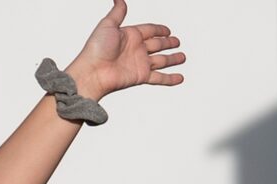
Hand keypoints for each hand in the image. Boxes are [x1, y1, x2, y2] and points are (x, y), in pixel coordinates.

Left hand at [68, 1, 184, 97]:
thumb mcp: (108, 24)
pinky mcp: (142, 76)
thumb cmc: (96, 48)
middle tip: (177, 41)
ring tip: (182, 57)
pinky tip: (179, 78)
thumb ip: (117, 12)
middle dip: (168, 43)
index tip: (167, 30)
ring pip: (162, 60)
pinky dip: (170, 79)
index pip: (149, 30)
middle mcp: (136, 49)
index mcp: (130, 35)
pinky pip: (160, 78)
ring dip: (172, 59)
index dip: (159, 29)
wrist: (94, 71)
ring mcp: (140, 63)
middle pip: (157, 44)